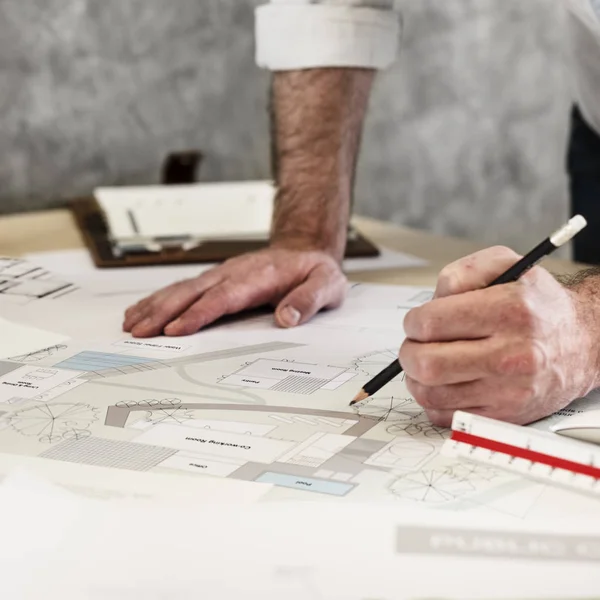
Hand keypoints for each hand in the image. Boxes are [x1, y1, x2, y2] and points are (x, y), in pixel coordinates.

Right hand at [122, 248, 346, 336]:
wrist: (304, 250)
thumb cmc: (314, 271)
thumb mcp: (327, 285)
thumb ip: (309, 300)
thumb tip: (287, 318)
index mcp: (259, 277)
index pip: (224, 297)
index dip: (199, 313)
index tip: (176, 330)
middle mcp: (234, 273)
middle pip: (193, 292)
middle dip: (164, 311)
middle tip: (139, 332)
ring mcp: (222, 275)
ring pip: (182, 289)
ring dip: (155, 305)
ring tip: (131, 324)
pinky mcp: (216, 280)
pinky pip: (183, 288)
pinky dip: (160, 299)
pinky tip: (143, 310)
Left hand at [399, 246, 598, 426]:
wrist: (583, 342)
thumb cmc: (539, 304)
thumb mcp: (507, 265)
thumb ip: (463, 272)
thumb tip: (432, 300)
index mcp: (509, 311)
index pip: (432, 323)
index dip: (413, 322)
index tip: (417, 322)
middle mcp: (512, 354)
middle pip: (427, 364)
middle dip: (409, 352)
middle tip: (415, 345)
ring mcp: (509, 390)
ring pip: (431, 393)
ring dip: (416, 377)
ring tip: (428, 362)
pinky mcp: (506, 416)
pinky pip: (446, 416)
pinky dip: (434, 399)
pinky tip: (444, 382)